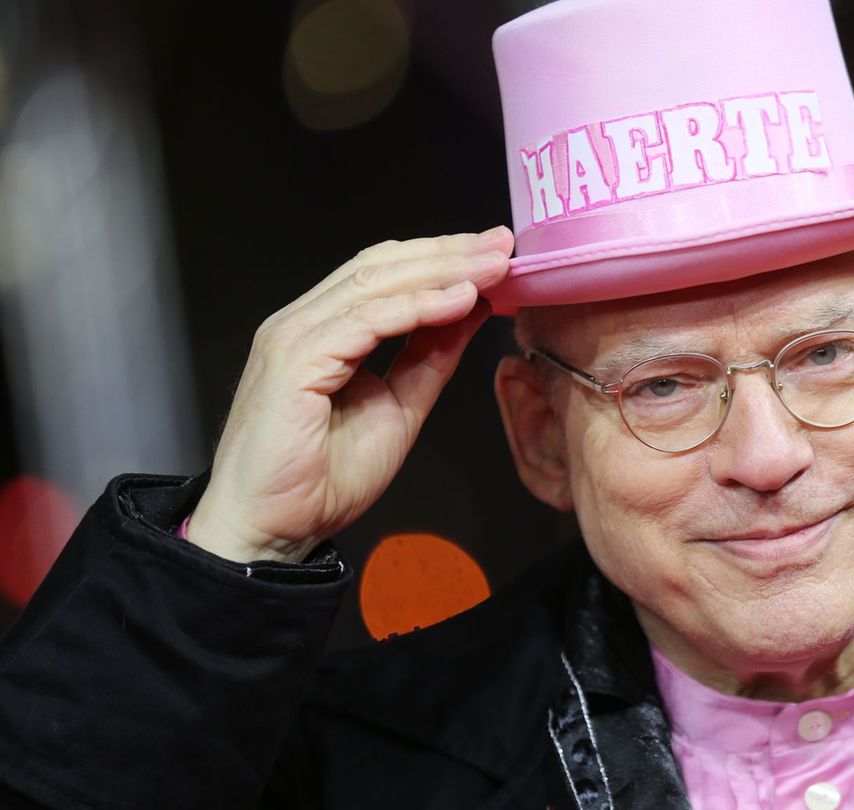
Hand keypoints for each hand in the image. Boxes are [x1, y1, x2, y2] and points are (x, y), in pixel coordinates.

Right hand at [186, 228, 513, 562]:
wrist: (272, 531)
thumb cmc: (321, 479)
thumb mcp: (399, 407)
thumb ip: (429, 358)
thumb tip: (470, 311)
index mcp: (323, 328)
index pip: (385, 272)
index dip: (440, 256)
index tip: (496, 253)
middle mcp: (303, 322)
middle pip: (381, 266)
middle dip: (448, 251)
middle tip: (504, 244)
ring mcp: (294, 338)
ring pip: (375, 284)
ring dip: (440, 270)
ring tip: (492, 266)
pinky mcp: (294, 363)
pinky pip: (364, 322)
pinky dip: (416, 307)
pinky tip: (459, 300)